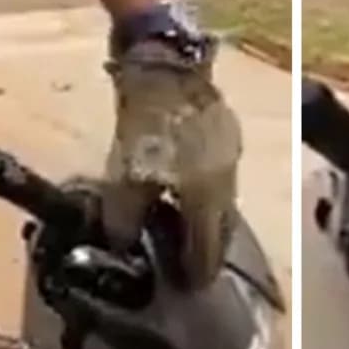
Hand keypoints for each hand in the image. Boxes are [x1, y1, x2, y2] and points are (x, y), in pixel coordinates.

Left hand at [105, 38, 242, 289]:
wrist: (167, 59)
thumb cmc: (149, 121)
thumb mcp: (126, 175)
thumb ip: (124, 218)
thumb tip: (119, 247)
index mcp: (210, 195)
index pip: (209, 246)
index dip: (199, 270)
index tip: (192, 289)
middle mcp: (228, 180)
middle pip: (222, 227)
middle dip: (207, 249)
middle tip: (190, 266)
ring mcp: (229, 153)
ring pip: (220, 201)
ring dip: (205, 220)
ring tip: (185, 232)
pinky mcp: (221, 132)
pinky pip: (216, 177)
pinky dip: (202, 193)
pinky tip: (184, 192)